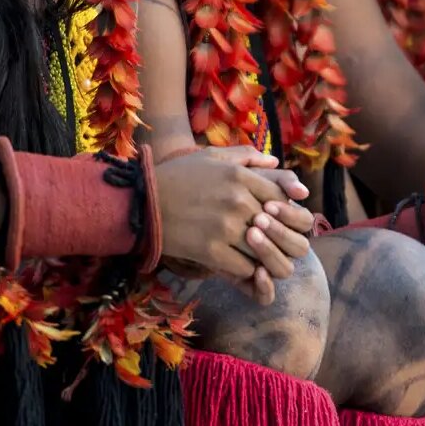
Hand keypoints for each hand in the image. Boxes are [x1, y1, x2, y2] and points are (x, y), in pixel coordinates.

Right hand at [157, 147, 310, 305]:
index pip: (282, 199)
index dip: (282, 212)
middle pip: (277, 227)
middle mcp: (237, 200)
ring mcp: (226, 227)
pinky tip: (237, 264)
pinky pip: (245, 268)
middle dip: (276, 237)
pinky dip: (245, 270)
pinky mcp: (212, 251)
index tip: (272, 219)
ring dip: (262, 256)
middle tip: (269, 242)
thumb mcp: (210, 156)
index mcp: (240, 176)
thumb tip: (276, 164)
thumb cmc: (176, 177)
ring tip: (254, 255)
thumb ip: (246, 156)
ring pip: (264, 250)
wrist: (142, 204)